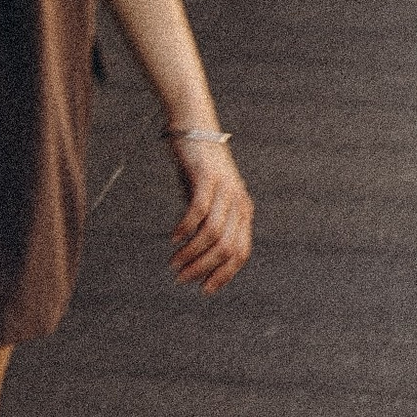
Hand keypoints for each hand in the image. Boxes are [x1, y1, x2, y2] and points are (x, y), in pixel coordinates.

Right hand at [165, 132, 251, 291]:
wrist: (194, 126)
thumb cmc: (199, 166)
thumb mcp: (209, 199)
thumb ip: (208, 223)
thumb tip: (198, 253)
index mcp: (244, 211)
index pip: (241, 253)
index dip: (224, 275)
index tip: (205, 290)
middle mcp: (239, 202)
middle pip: (226, 248)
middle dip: (204, 269)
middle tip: (181, 279)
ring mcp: (225, 189)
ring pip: (212, 234)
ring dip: (191, 254)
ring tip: (174, 264)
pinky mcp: (207, 178)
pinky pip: (198, 211)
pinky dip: (185, 229)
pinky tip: (173, 238)